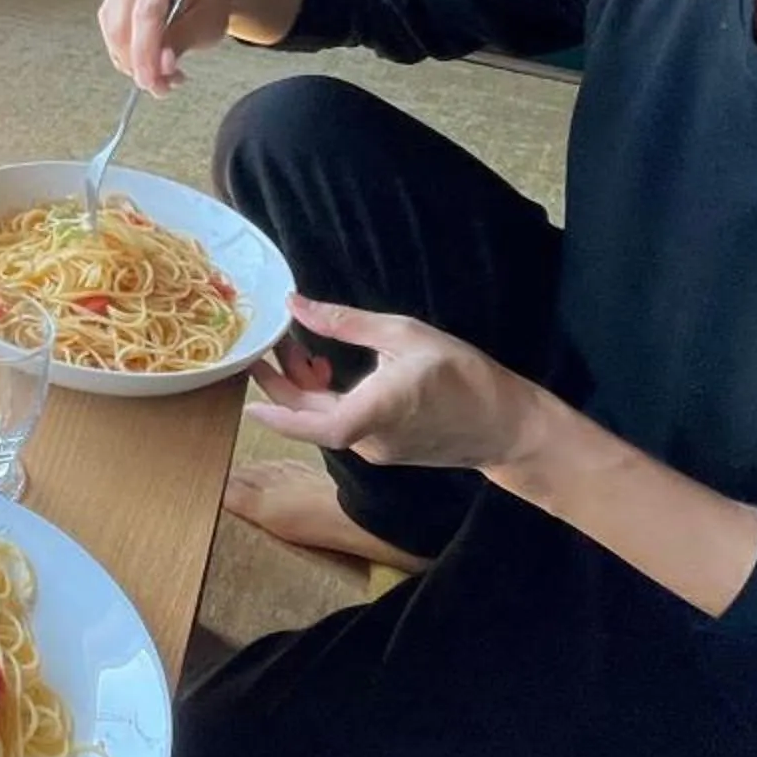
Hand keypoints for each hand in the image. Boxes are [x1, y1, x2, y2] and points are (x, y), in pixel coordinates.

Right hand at [99, 0, 225, 95]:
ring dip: (133, 64)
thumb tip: (160, 66)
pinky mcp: (111, 3)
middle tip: (161, 88)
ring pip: (113, 35)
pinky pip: (112, 38)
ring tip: (164, 78)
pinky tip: (151, 66)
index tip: (151, 81)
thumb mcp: (208, 23)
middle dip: (138, 64)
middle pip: (123, 25)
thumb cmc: (208, 2)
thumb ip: (183, 41)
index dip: (146, 52)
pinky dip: (128, 59)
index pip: (146, 14)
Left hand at [245, 294, 563, 470]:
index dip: (280, 414)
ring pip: (324, 421)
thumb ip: (346, 324)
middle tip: (265, 347)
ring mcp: (376, 450)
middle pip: (311, 418)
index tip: (250, 399)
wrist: (507, 426)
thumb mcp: (404, 334)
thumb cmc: (462, 374)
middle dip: (282, 382)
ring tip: (299, 348)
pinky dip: (326, 399)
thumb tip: (297, 304)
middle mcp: (370, 439)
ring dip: (304, 388)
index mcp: (376, 411)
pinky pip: (343, 426)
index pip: (318, 425)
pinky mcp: (384, 451)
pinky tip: (327, 370)